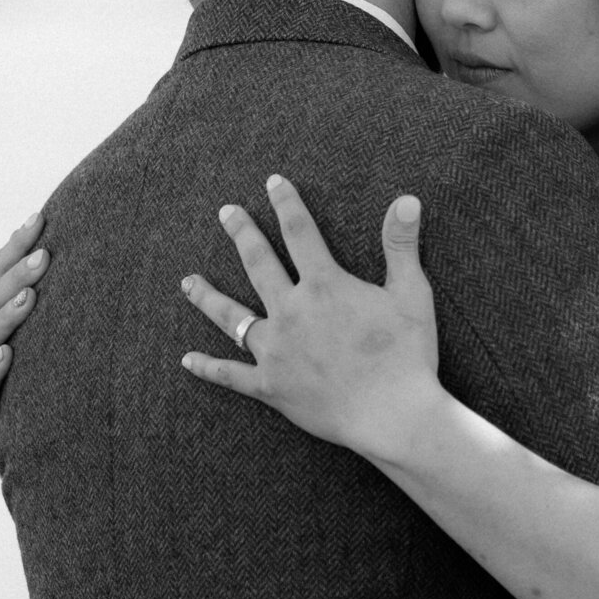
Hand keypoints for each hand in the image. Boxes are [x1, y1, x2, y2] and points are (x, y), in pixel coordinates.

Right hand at [0, 212, 47, 470]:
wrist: (7, 431)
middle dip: (18, 273)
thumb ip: (47, 295)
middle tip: (44, 255)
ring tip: (30, 297)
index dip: (17, 244)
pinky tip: (10, 354)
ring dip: (8, 315)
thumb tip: (93, 248)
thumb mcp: (35, 329)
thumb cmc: (26, 368)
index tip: (40, 218)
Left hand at [180, 175, 441, 459]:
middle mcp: (291, 312)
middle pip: (258, 264)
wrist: (392, 415)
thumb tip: (406, 197)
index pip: (299, 232)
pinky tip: (187, 360)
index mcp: (324, 286)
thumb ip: (401, 244)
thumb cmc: (407, 355)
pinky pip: (231, 374)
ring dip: (208, 297)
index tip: (273, 182)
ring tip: (188, 282)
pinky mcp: (270, 386)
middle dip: (242, 234)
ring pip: (232, 317)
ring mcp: (276, 350)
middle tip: (226, 212)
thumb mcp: (411, 293)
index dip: (286, 203)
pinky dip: (208, 367)